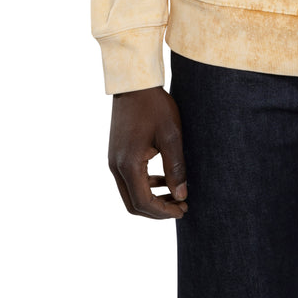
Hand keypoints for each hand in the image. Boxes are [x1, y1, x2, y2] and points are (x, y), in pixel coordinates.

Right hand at [108, 86, 188, 219]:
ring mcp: (113, 161)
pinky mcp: (116, 155)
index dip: (164, 212)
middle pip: (133, 204)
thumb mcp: (171, 136)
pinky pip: (128, 180)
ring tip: (176, 195)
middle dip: (158, 211)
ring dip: (151, 199)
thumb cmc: (154, 106)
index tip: (183, 210)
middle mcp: (116, 167)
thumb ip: (176, 168)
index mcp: (129, 164)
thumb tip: (182, 196)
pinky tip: (163, 180)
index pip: (144, 203)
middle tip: (181, 207)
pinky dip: (145, 186)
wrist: (134, 85)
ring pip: (130, 194)